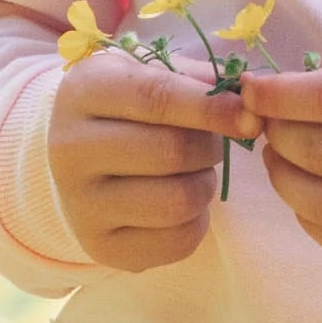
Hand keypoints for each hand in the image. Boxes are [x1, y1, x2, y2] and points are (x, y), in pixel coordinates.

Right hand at [48, 47, 261, 273]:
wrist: (77, 160)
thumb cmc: (127, 107)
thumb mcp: (150, 74)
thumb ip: (199, 78)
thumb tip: (249, 92)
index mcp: (84, 92)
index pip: (157, 97)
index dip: (212, 107)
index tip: (252, 117)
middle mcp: (70, 149)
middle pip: (172, 152)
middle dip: (209, 148)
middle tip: (209, 143)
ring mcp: (80, 204)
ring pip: (179, 201)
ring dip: (204, 185)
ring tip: (191, 172)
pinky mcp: (101, 248)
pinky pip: (177, 241)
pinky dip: (196, 222)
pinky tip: (178, 201)